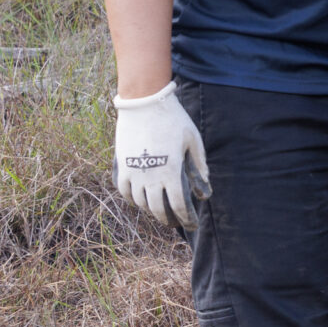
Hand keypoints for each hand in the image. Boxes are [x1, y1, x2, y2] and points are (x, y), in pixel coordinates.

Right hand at [114, 82, 210, 228]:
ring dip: (151, 210)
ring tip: (158, 211)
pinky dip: (132, 199)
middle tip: (174, 222)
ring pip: (140, 202)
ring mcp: (134, 172)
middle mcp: (150, 177)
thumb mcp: (193, 140)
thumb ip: (199, 164)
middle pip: (158, 209)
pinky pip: (124, 190)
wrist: (144, 102)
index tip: (191, 223)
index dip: (186, 218)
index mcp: (171, 172)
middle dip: (168, 219)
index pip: (179, 205)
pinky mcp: (122, 165)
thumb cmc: (173, 119)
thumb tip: (205, 187)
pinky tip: (139, 200)